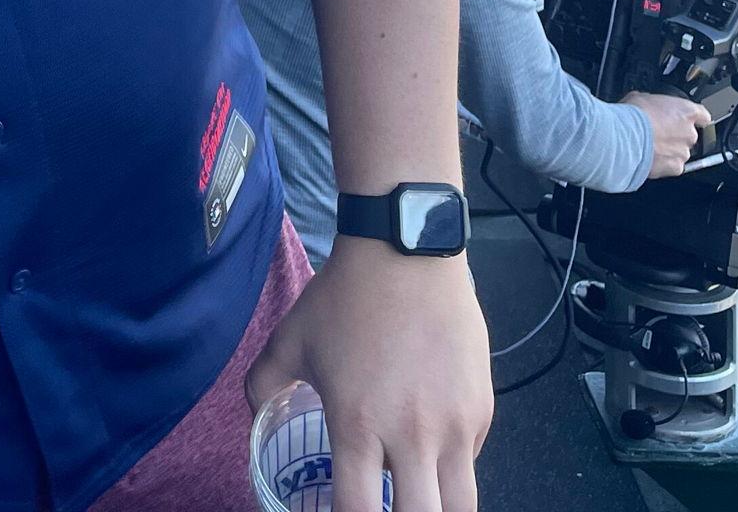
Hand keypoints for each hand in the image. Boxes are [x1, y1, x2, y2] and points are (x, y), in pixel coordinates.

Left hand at [247, 239, 490, 511]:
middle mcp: (412, 437)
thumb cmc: (344, 297)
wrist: (405, 251)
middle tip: (384, 506)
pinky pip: (471, 462)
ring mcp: (455, 427)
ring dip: (436, 508)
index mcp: (358, 425)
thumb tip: (255, 416)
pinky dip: (452, 469)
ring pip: (461, 509)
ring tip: (417, 497)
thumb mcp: (291, 338)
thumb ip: (264, 383)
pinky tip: (432, 451)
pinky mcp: (482, 412)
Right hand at [621, 91, 705, 178]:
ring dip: (670, 150)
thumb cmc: (632, 116)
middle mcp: (690, 133)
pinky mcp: (676, 167)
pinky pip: (673, 166)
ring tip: (650, 147)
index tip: (686, 120)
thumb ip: (654, 104)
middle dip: (676, 135)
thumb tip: (649, 107)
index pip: (702, 115)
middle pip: (690, 135)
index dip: (694, 118)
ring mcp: (684, 152)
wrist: (623, 138)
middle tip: (658, 133)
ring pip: (681, 152)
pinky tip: (650, 158)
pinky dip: (664, 164)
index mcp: (686, 111)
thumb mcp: (641, 97)